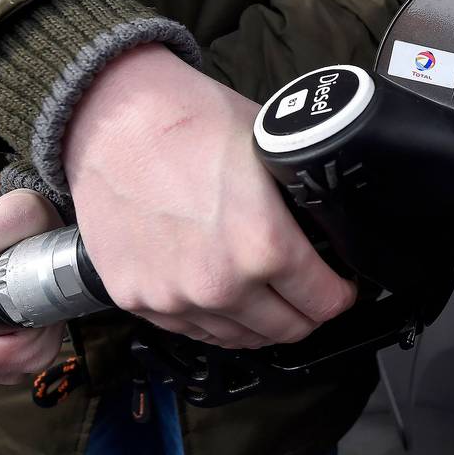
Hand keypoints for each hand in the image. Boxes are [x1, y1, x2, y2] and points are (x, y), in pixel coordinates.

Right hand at [61, 44, 355, 347]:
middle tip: (307, 294)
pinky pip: (188, 329)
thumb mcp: (271, 151)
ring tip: (263, 294)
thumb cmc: (189, 120)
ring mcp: (173, 298)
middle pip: (286, 330)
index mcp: (264, 246)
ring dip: (258, 321)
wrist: (112, 116)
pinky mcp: (135, 299)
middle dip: (306, 313)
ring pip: (237, 338)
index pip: (325, 302)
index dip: (341, 293)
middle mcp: (220, 285)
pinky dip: (210, 318)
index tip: (340, 286)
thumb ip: (301, 202)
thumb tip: (328, 227)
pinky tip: (218, 294)